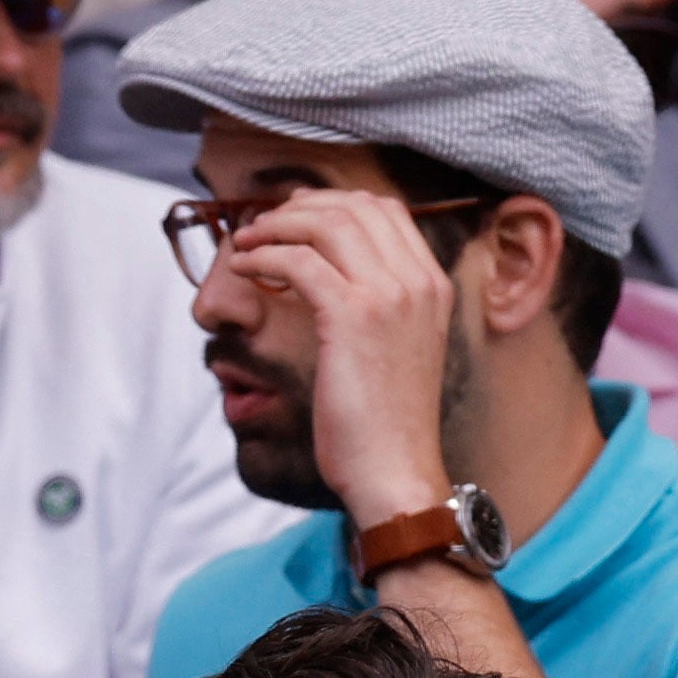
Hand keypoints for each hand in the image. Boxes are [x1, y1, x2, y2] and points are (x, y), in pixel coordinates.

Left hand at [224, 188, 463, 524]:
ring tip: (246, 244)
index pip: (387, 211)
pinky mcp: (352, 317)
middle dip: (300, 207)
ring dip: (275, 226)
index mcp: (433, 285)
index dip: (334, 204)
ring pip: (325, 224)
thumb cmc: (387, 425)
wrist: (395, 472)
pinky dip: (263, 256)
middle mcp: (418, 282)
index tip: (297, 216)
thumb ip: (382, 308)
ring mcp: (389, 296)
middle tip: (263, 225)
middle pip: (354, 208)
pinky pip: (298, 262)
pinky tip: (244, 270)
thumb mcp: (399, 351)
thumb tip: (332, 277)